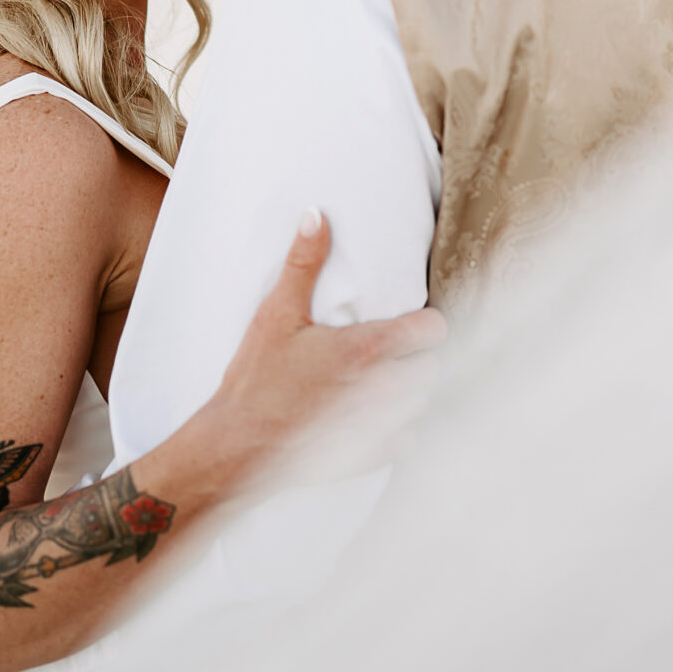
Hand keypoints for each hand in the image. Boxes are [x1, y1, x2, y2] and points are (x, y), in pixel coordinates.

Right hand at [202, 212, 446, 494]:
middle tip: (391, 348)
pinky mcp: (372, 456)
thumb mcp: (277, 313)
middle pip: (432, 366)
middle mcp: (383, 389)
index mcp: (367, 350)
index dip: (426, 323)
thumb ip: (303, 262)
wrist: (239, 445)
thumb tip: (316, 215)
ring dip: (410, 389)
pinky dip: (399, 427)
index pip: (433, 331)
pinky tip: (375, 415)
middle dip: (417, 355)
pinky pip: (409, 438)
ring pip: (423, 401)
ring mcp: (380, 426)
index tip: (412, 322)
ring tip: (383, 378)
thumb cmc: (257, 378)